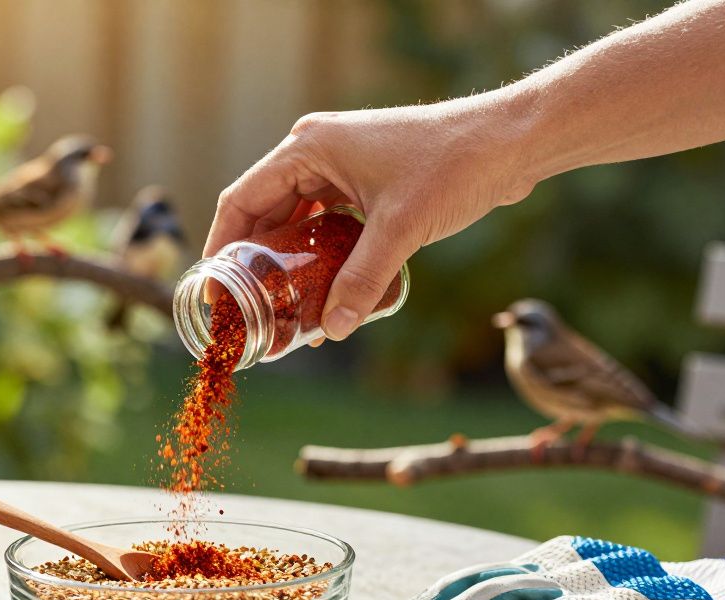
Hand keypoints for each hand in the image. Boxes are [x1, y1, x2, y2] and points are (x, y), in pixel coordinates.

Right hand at [203, 93, 536, 340]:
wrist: (510, 142)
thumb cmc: (454, 165)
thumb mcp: (401, 228)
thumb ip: (362, 280)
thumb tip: (332, 332)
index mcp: (308, 148)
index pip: (241, 200)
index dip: (221, 248)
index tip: (215, 292)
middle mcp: (316, 153)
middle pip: (265, 215)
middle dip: (257, 265)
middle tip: (248, 312)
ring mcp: (340, 168)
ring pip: (297, 223)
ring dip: (290, 265)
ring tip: (283, 312)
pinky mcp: (365, 184)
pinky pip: (327, 225)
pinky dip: (321, 257)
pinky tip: (324, 295)